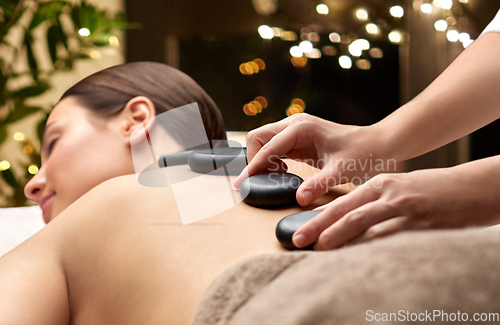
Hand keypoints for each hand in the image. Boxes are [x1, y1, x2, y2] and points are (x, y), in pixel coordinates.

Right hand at [233, 113, 391, 205]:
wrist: (376, 144)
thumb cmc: (362, 154)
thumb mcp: (341, 172)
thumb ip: (318, 185)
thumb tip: (299, 200)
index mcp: (301, 128)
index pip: (266, 147)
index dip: (252, 167)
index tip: (241, 184)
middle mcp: (294, 124)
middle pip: (257, 138)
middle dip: (253, 160)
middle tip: (260, 182)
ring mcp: (294, 129)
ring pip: (262, 141)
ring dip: (261, 160)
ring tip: (275, 178)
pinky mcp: (297, 138)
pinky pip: (273, 147)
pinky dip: (271, 160)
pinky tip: (283, 173)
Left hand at [293, 165, 499, 249]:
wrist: (473, 187)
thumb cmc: (433, 190)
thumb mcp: (398, 189)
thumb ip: (372, 203)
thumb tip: (343, 222)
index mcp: (380, 184)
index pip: (343, 202)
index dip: (319, 216)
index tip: (300, 229)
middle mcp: (388, 193)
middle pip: (347, 211)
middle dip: (319, 226)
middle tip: (299, 239)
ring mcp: (404, 207)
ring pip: (364, 223)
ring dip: (340, 237)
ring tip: (320, 249)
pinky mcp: (421, 222)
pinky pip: (391, 237)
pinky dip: (371, 247)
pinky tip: (357, 257)